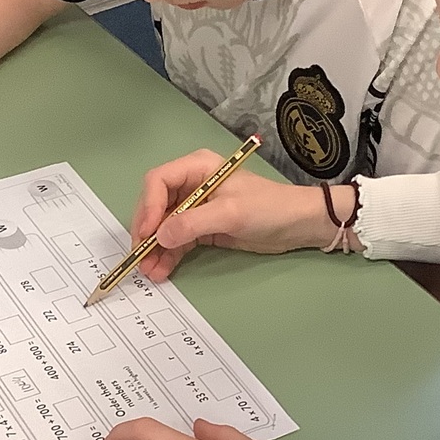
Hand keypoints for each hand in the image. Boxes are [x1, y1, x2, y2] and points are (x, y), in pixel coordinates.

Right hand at [130, 150, 346, 281]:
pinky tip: (161, 270)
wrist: (299, 224)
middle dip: (147, 232)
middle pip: (156, 205)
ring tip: (149, 272)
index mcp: (197, 168)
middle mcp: (191, 184)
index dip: (148, 207)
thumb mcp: (231, 213)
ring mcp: (195, 207)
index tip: (148, 233)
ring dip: (155, 248)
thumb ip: (193, 223)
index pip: (158, 181)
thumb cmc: (269, 208)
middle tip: (140, 257)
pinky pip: (177, 240)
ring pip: (164, 227)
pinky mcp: (202, 228)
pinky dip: (168, 255)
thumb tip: (159, 236)